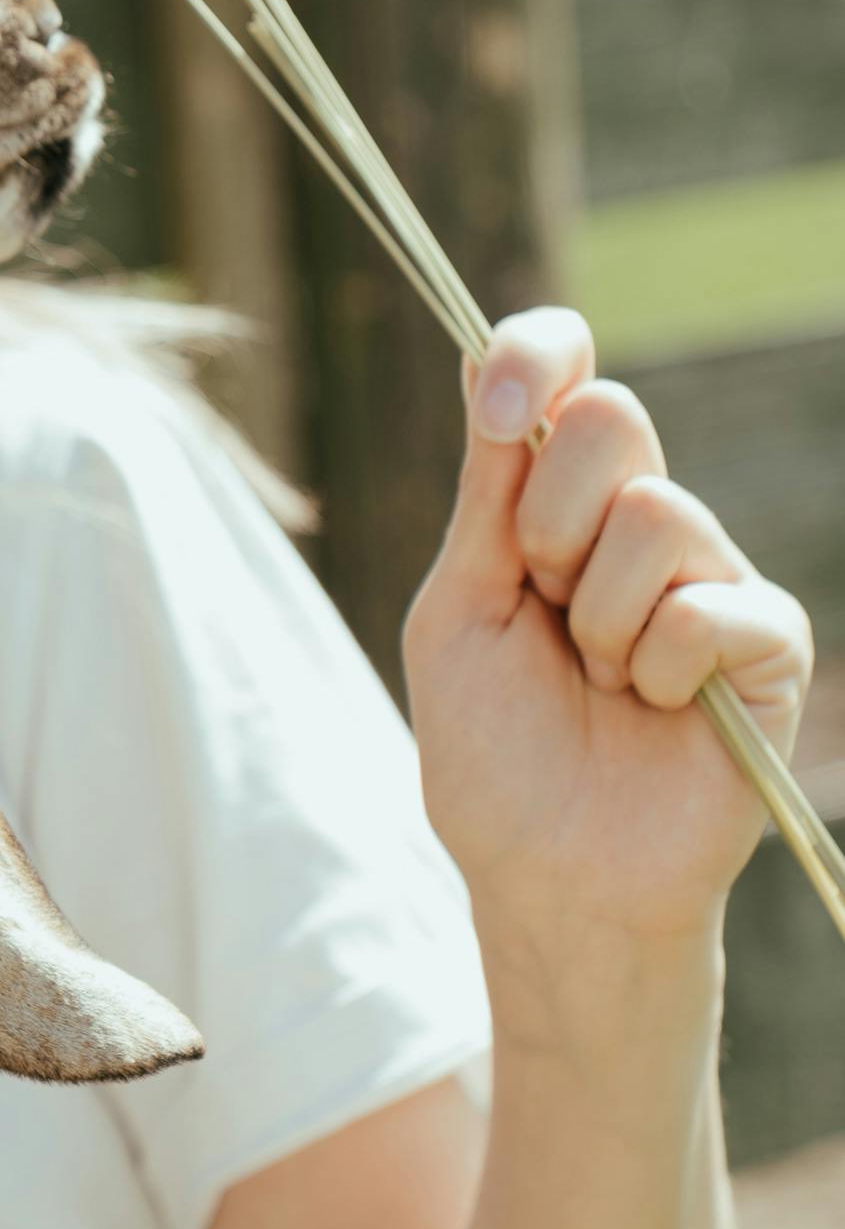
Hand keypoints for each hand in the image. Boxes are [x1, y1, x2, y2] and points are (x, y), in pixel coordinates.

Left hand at [403, 307, 810, 974]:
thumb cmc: (496, 754)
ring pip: (658, 513)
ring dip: (598, 617)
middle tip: (542, 602)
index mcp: (558, 503)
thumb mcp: (459, 613)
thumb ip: (485, 499)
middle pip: (612, 418)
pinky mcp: (770, 641)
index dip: (534, 353)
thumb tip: (484, 366)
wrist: (550, 875)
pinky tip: (656, 710)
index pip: (565, 373)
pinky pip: (711, 604)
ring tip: (600, 682)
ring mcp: (712, 575)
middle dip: (549, 519)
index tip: (495, 405)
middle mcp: (642, 522)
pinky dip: (659, 667)